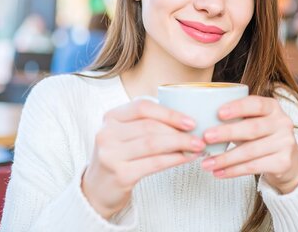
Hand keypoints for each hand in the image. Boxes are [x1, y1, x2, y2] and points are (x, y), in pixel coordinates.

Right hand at [82, 100, 205, 218]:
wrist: (97, 189)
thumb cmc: (118, 156)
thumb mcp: (124, 134)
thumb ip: (146, 123)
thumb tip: (185, 120)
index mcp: (111, 117)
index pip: (142, 107)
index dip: (169, 113)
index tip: (191, 121)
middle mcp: (107, 133)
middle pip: (150, 127)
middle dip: (179, 131)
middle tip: (200, 136)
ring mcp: (111, 154)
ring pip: (154, 144)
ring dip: (180, 144)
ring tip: (197, 147)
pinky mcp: (120, 174)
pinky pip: (154, 163)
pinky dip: (174, 159)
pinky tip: (186, 158)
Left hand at [201, 96, 297, 193]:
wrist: (287, 158)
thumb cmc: (260, 134)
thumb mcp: (253, 120)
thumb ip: (235, 117)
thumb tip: (202, 120)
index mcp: (273, 107)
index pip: (256, 104)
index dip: (238, 107)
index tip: (219, 113)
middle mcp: (283, 123)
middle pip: (252, 128)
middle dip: (227, 133)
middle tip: (206, 137)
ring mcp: (285, 143)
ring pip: (250, 151)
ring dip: (225, 158)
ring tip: (206, 163)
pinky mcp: (283, 162)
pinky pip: (253, 167)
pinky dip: (233, 171)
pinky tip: (219, 172)